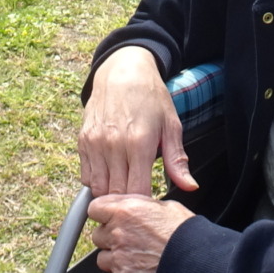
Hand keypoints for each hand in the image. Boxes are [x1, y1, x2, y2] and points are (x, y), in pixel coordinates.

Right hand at [79, 45, 197, 198]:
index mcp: (139, 143)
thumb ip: (177, 160)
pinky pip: (85, 176)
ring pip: (98, 188)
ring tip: (123, 186)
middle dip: (127, 202)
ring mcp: (95, 143)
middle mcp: (114, 145)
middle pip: (116, 194)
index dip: (145, 203)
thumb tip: (190, 187)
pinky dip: (96, 181)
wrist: (122, 70)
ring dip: (110, 193)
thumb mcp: (171, 125)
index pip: (138, 192)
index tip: (151, 201)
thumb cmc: (151, 97)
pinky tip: (110, 172)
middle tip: (137, 198)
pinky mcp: (83, 140)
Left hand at [87, 194, 194, 271]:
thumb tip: (133, 205)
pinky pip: (114, 271)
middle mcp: (118, 233)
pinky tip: (138, 264)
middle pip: (98, 234)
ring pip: (103, 257)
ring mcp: (119, 257)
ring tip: (134, 254)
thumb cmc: (184, 232)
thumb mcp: (163, 206)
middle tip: (128, 237)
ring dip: (114, 255)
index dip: (103, 213)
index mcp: (125, 211)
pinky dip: (123, 269)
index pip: (95, 208)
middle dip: (110, 236)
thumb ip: (139, 205)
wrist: (193, 257)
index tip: (110, 216)